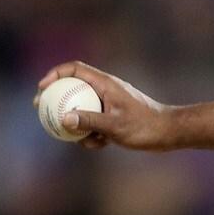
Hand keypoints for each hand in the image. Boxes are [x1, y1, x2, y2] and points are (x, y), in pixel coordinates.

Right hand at [34, 62, 174, 149]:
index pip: (74, 69)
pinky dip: (92, 132)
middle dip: (57, 99)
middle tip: (42, 111)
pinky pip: (95, 120)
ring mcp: (111, 102)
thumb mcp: (115, 126)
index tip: (42, 89)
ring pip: (83, 107)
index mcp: (106, 84)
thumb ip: (89, 121)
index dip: (55, 74)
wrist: (171, 133)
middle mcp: (107, 89)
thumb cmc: (146, 127)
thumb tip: (64, 119)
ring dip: (77, 122)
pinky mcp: (115, 115)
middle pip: (74, 87)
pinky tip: (99, 145)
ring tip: (79, 139)